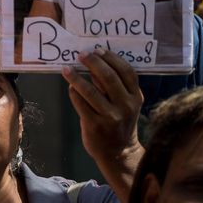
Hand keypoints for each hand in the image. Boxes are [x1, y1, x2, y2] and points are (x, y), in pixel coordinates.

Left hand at [61, 48, 143, 163]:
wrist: (119, 152)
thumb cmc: (120, 122)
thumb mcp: (125, 103)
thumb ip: (114, 85)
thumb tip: (96, 62)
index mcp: (136, 97)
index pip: (127, 72)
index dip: (112, 58)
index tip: (98, 50)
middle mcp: (126, 106)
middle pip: (108, 78)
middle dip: (93, 63)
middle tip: (81, 54)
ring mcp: (111, 116)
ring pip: (91, 91)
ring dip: (76, 77)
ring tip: (67, 69)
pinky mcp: (95, 125)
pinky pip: (81, 103)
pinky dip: (74, 92)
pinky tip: (70, 87)